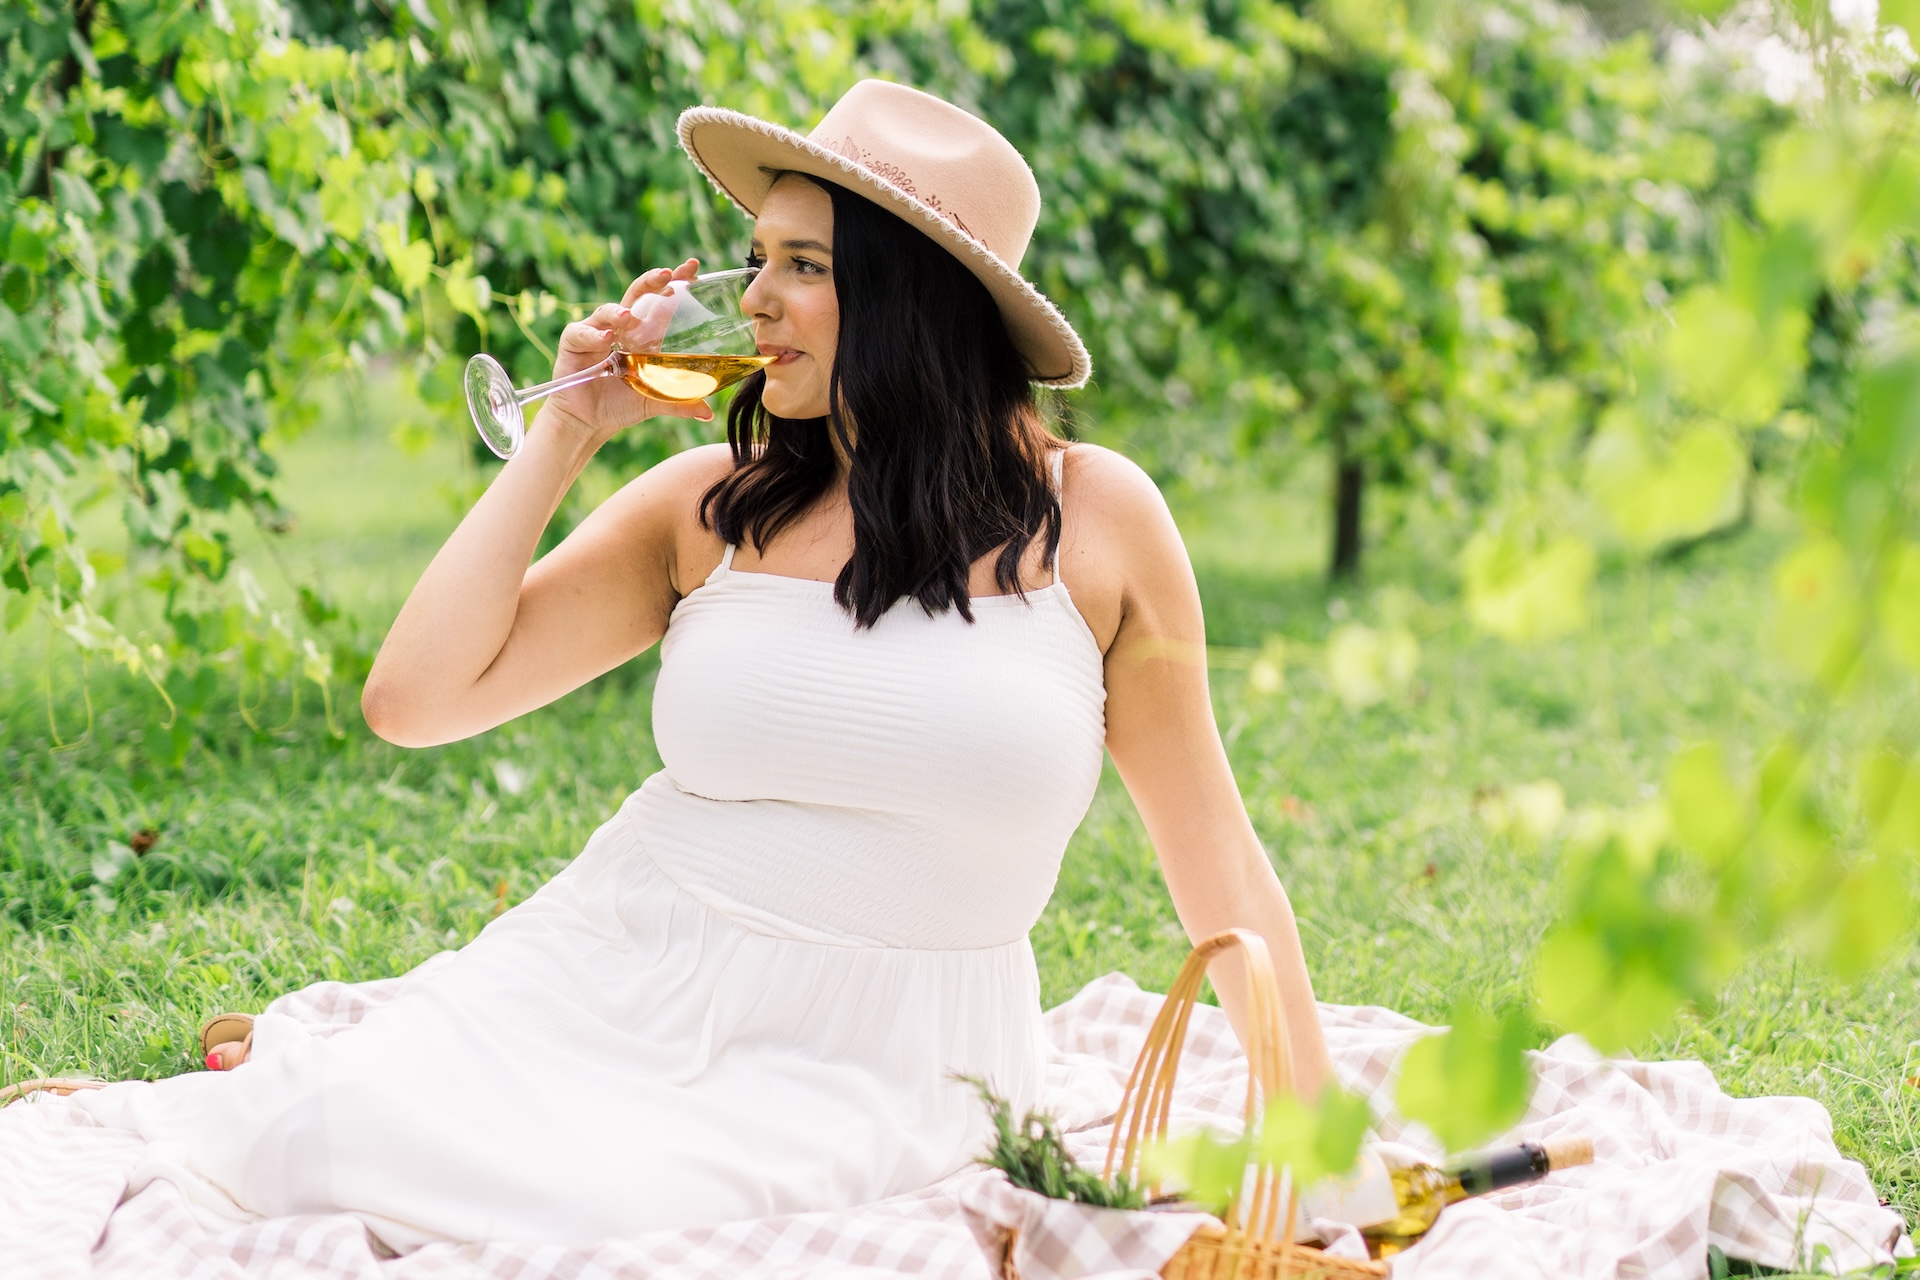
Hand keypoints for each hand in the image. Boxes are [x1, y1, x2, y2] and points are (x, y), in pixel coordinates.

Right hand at [540, 258, 712, 446]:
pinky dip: (594, 335)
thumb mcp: (654, 400)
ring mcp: (597, 330)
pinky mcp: (574, 342)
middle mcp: (621, 326)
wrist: (588, 421)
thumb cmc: (620, 405)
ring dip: (619, 311)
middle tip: (667, 274)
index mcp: (642, 334)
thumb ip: (680, 401)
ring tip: (629, 316)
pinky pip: (583, 334)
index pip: (661, 301)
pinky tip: (606, 337)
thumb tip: (708, 412)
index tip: (694, 268)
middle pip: (637, 294)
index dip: (676, 283)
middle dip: (652, 281)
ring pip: (608, 310)